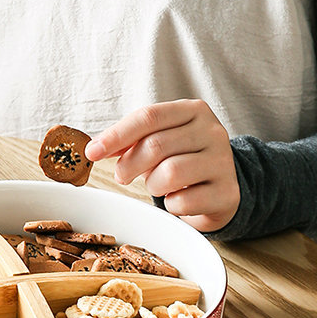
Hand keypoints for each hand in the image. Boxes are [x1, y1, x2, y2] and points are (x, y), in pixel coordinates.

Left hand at [85, 99, 239, 232]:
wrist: (221, 189)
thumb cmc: (181, 162)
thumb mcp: (159, 143)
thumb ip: (130, 141)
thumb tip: (95, 148)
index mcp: (192, 111)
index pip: (148, 117)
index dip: (116, 136)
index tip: (92, 152)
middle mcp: (212, 131)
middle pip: (156, 145)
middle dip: (129, 166)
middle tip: (122, 176)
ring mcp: (222, 162)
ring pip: (169, 173)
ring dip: (152, 186)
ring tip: (157, 186)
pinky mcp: (226, 193)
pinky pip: (183, 201)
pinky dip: (171, 206)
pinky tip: (177, 200)